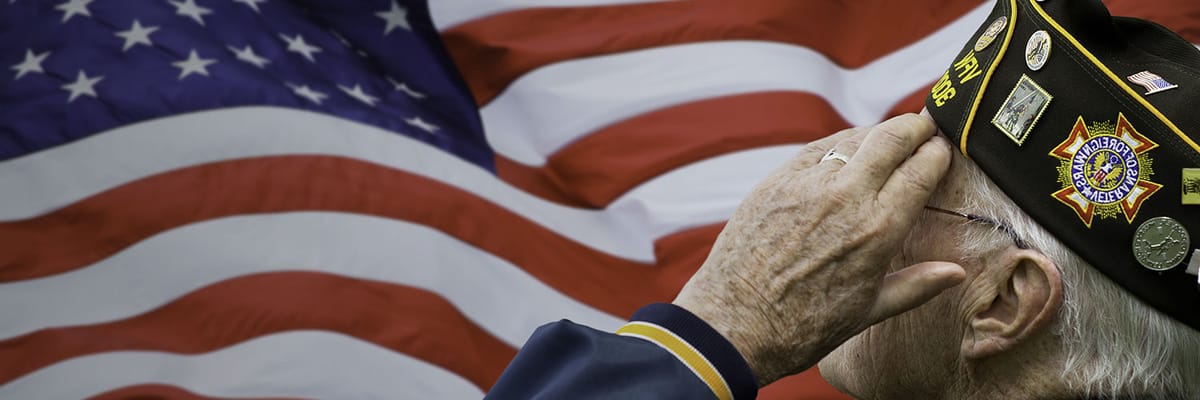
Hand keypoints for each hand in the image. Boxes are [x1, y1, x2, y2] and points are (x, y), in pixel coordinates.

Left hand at [672, 113, 965, 384]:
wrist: (733, 324)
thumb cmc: (803, 327)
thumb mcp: (868, 311)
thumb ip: (917, 285)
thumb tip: (956, 272)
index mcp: (878, 229)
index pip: (922, 169)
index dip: (938, 153)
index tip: (944, 150)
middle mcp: (845, 197)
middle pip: (892, 137)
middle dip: (915, 127)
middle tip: (925, 127)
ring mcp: (807, 184)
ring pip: (853, 137)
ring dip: (877, 133)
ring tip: (889, 139)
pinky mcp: (776, 180)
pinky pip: (816, 148)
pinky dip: (838, 144)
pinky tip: (846, 151)